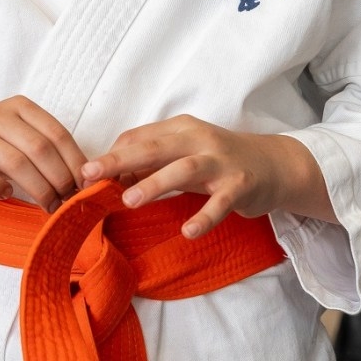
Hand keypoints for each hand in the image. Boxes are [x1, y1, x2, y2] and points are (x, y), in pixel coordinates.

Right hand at [0, 96, 88, 213]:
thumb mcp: (20, 139)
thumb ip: (47, 151)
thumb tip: (84, 179)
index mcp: (20, 107)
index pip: (57, 133)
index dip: (75, 161)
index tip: (85, 184)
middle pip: (39, 149)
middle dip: (59, 179)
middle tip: (68, 201)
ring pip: (16, 163)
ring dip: (37, 189)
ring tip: (48, 206)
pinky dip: (1, 190)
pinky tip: (7, 194)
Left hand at [81, 115, 327, 239]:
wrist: (274, 164)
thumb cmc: (220, 159)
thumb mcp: (185, 152)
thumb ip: (154, 161)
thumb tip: (114, 175)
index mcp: (181, 129)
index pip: (139, 137)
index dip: (112, 154)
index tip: (86, 174)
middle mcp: (199, 140)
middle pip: (154, 147)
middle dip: (119, 160)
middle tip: (90, 175)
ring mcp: (221, 162)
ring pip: (183, 169)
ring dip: (155, 183)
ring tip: (129, 199)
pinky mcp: (240, 185)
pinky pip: (220, 203)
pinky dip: (204, 217)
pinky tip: (188, 232)